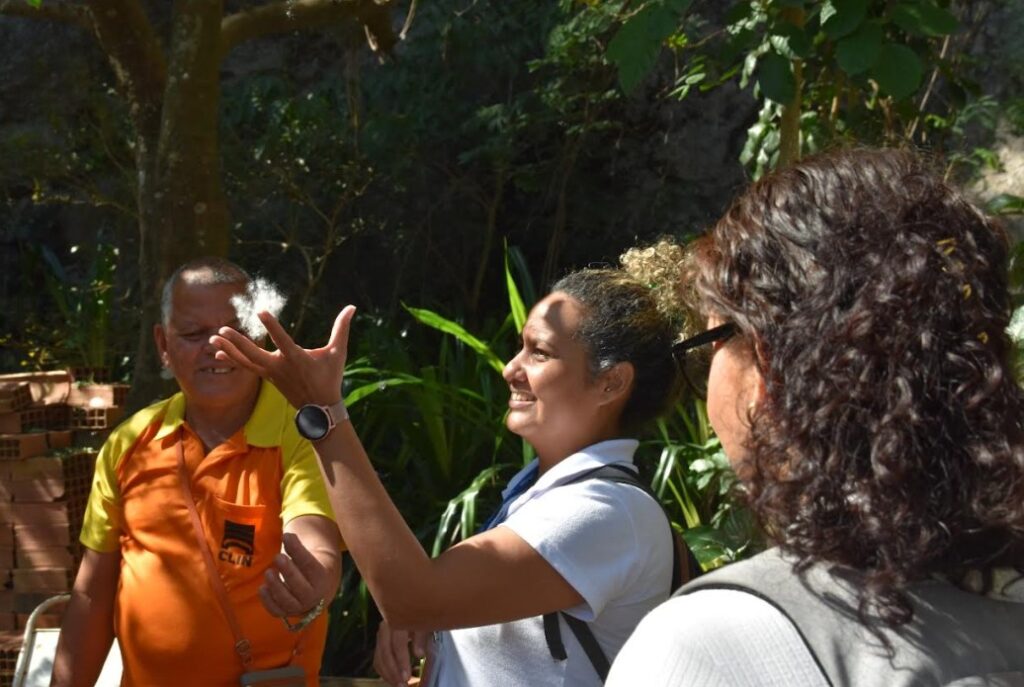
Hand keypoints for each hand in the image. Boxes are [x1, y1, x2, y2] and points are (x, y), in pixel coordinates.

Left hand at [210, 306, 354, 408]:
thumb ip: (342, 329)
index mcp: (296, 359)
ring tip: (213, 338)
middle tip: (223, 329)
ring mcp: (271, 374)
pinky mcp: (267, 377)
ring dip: (229, 349)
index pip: (281, 339)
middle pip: (253, 354)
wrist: (320, 408)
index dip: (271, 325)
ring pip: (246, 361)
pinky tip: (220, 354)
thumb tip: (352, 307)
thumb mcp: (338, 353)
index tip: (260, 311)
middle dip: (237, 341)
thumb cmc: (330, 377)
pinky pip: (246, 368)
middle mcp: (280, 367)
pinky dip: (233, 360)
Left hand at [260, 532, 329, 619]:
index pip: (309, 564)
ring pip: (287, 601)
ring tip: (268, 572)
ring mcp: (300, 607)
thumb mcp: (309, 556)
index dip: (297, 550)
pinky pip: (276, 611)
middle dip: (288, 571)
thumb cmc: (310, 567)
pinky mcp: (287, 613)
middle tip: (278, 557)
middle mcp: (314, 596)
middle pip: (299, 586)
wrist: (317, 590)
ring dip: (276, 587)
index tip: (287, 536)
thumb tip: (286, 536)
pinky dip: (268, 601)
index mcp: (322, 578)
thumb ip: (297, 548)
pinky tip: (262, 588)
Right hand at [373, 619, 428, 686]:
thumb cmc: (420, 616)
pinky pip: (377, 659)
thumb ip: (421, 637)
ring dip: (388, 674)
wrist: (412, 607)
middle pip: (385, 652)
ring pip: (379, 657)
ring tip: (398, 685)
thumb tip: (418, 654)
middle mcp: (385, 628)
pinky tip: (392, 679)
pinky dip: (383, 671)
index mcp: (397, 621)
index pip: (397, 643)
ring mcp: (381, 635)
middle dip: (393, 671)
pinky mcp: (379, 642)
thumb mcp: (424, 623)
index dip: (402, 660)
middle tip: (402, 684)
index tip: (407, 676)